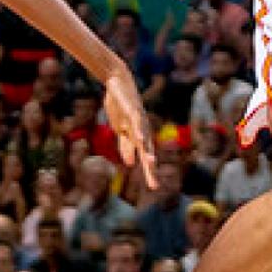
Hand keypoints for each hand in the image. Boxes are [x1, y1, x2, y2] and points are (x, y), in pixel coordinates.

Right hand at [103, 66, 159, 189]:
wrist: (118, 82)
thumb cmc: (121, 107)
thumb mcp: (121, 130)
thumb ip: (127, 146)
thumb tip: (131, 164)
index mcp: (139, 136)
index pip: (145, 157)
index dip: (149, 172)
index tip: (154, 188)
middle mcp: (143, 129)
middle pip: (147, 151)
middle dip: (150, 168)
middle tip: (154, 186)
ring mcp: (139, 119)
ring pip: (144, 138)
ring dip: (147, 151)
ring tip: (150, 164)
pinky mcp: (132, 108)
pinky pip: (136, 121)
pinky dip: (138, 130)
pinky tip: (140, 139)